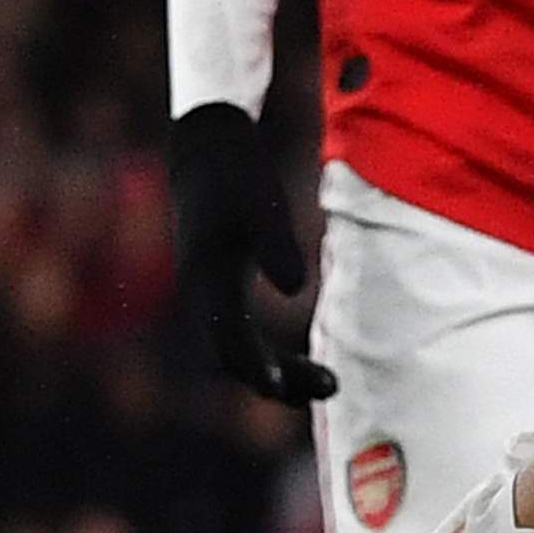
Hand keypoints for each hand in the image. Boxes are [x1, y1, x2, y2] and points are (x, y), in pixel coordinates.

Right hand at [166, 101, 331, 405]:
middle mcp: (202, 290)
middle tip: (331, 386)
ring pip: (236, 350)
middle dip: (277, 378)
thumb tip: (296, 290)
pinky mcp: (221, 287)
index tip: (277, 389)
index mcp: (206, 273)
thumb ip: (277, 242)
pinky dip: (271, 357)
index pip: (225, 334)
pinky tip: (305, 364)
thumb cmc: (238, 166)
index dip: (252, 364)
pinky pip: (242, 336)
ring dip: (277, 372)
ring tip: (328, 383)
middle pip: (231, 354)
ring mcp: (209, 291)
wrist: (208, 143)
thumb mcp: (260, 198)